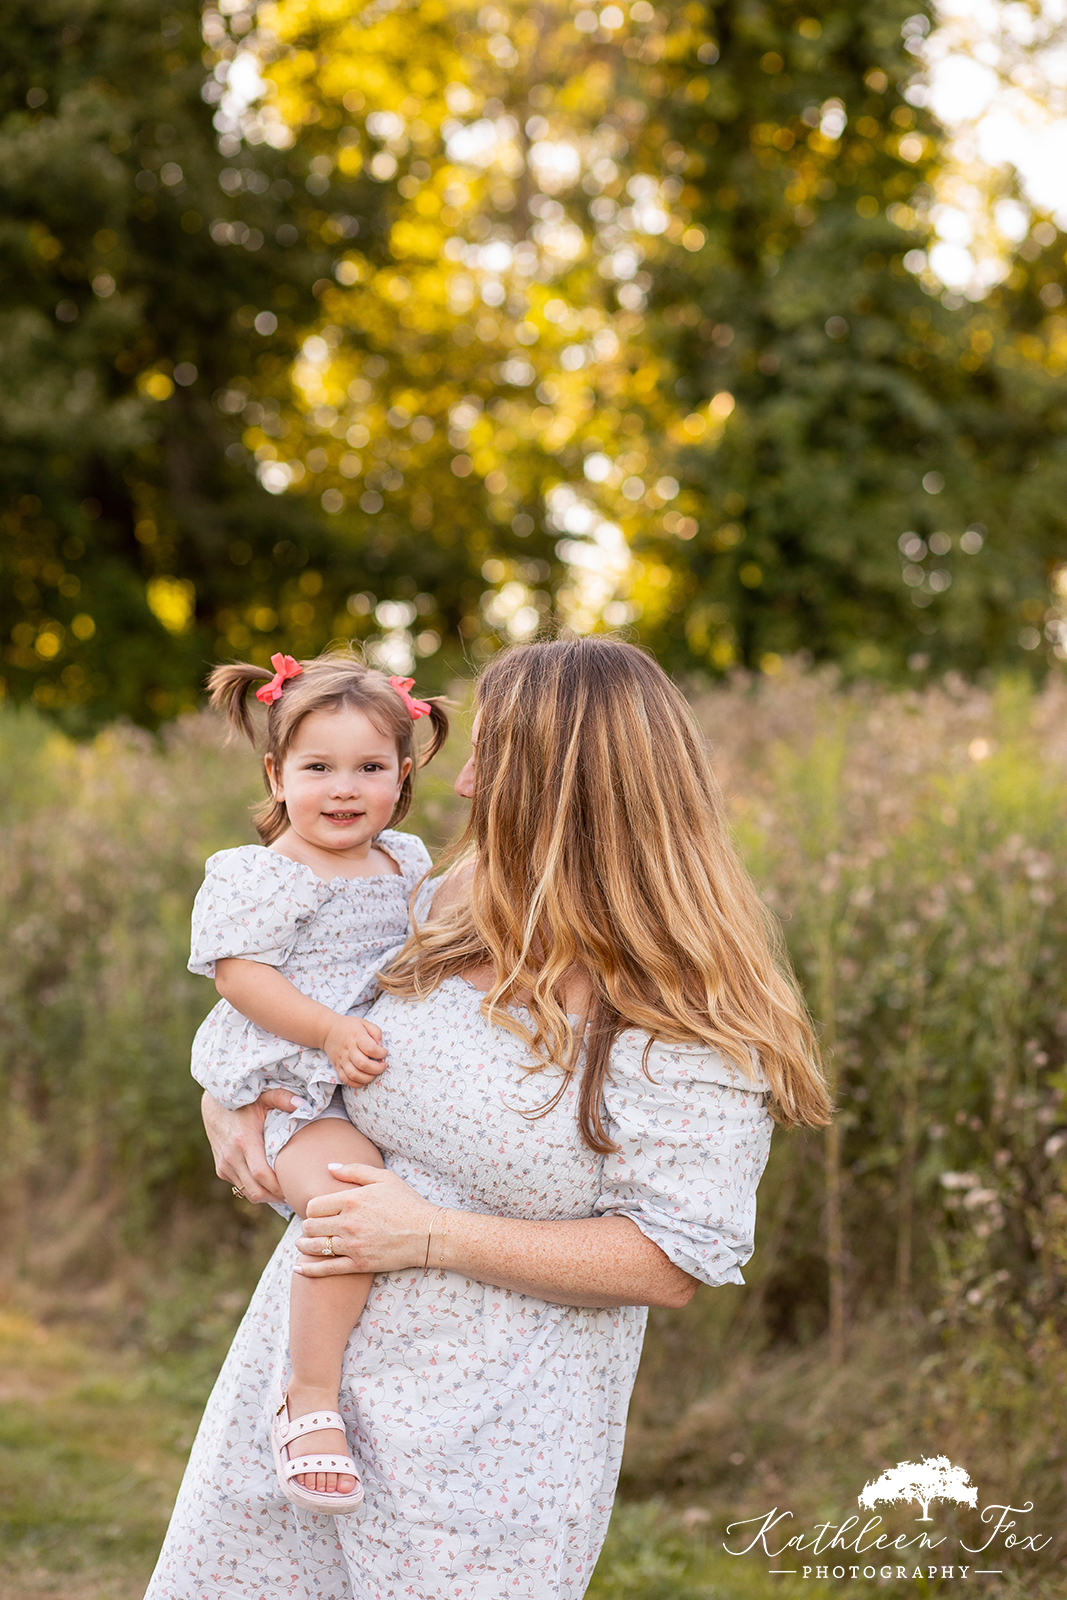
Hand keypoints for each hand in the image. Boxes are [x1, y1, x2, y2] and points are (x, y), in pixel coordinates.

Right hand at [200, 1088, 298, 1203]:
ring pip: (247, 1192)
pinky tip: (267, 1183)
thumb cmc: (243, 1102)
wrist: (213, 1106)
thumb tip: (304, 1104)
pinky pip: (239, 1186)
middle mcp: (232, 1157)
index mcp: (245, 1141)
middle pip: (255, 1191)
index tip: (293, 1188)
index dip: (278, 1187)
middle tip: (293, 1195)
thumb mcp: (263, 1096)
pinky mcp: (221, 1168)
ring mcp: (225, 1165)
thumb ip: (283, 1098)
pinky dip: (254, 1188)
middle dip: (275, 1198)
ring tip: (283, 1191)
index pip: (261, 1175)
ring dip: (265, 1195)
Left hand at [294, 1163, 437, 1275]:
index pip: (314, 1205)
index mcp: (352, 1200)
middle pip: (311, 1226)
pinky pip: (327, 1269)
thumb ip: (354, 1170)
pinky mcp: (359, 1264)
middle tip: (311, 1227)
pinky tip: (298, 1268)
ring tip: (302, 1244)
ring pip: (315, 1247)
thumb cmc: (407, 1202)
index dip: (312, 1208)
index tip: (318, 1211)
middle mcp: (348, 1223)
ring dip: (304, 1245)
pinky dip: (309, 1270)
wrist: (427, 1233)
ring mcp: (353, 1245)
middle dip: (308, 1226)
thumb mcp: (384, 1178)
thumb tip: (329, 1167)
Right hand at [322, 1014, 386, 1087]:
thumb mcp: (364, 1023)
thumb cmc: (349, 1027)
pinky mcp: (337, 1067)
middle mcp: (348, 1049)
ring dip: (368, 1078)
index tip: (384, 1052)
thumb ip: (376, 1032)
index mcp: (356, 1036)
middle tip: (383, 1066)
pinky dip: (357, 1083)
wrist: (328, 1031)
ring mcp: (342, 1059)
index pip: (370, 1048)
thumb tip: (381, 1046)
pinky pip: (346, 1080)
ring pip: (354, 1074)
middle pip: (363, 1064)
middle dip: (377, 1068)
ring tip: (374, 1073)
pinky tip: (364, 1079)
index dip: (381, 1053)